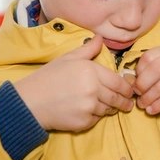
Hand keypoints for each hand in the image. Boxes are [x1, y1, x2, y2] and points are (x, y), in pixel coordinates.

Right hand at [13, 35, 134, 130]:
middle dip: (124, 101)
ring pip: (108, 110)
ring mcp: (89, 107)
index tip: (129, 91)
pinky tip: (87, 111)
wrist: (30, 101)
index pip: (119, 82)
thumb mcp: (68, 58)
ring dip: (110, 108)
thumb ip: (88, 49)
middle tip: (127, 103)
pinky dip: (95, 116)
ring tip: (108, 107)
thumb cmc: (48, 77)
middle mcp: (93, 89)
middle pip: (117, 98)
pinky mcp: (84, 122)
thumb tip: (100, 37)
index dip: (127, 88)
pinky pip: (96, 120)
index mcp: (92, 71)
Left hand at [133, 45, 159, 114]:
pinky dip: (158, 106)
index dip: (138, 72)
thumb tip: (132, 80)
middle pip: (154, 70)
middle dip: (142, 85)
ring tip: (143, 105)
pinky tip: (152, 110)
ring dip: (148, 98)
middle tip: (138, 95)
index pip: (148, 57)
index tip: (136, 83)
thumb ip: (153, 69)